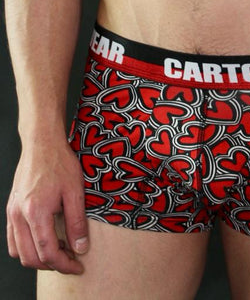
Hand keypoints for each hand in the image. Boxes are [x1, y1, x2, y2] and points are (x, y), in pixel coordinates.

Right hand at [6, 139, 88, 274]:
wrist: (42, 143)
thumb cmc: (60, 163)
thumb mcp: (75, 191)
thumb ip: (77, 222)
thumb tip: (80, 248)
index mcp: (36, 212)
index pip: (48, 252)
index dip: (65, 264)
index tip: (79, 265)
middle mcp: (19, 215)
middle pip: (31, 257)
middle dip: (53, 265)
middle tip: (72, 259)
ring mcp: (12, 213)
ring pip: (19, 251)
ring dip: (38, 258)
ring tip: (60, 250)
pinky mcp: (11, 209)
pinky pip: (13, 239)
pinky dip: (27, 247)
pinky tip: (44, 240)